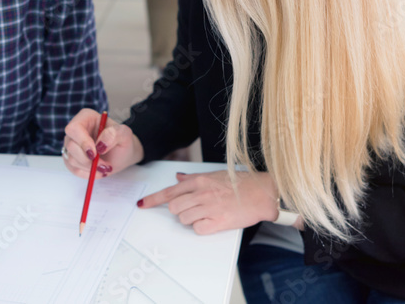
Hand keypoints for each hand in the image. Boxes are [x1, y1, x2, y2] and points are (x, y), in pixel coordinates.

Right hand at [62, 108, 143, 179]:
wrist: (122, 154)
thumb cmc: (122, 141)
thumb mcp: (125, 134)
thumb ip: (114, 134)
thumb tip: (100, 144)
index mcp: (86, 117)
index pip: (74, 128)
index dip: (82, 142)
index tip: (95, 153)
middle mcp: (76, 130)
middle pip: (71, 145)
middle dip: (88, 160)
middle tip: (105, 165)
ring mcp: (71, 145)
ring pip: (71, 159)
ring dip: (89, 168)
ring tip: (105, 167)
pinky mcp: (71, 159)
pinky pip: (73, 169)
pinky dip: (87, 173)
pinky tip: (98, 171)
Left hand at [139, 170, 279, 234]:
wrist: (262, 193)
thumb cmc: (240, 184)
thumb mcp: (215, 175)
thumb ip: (194, 178)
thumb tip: (178, 177)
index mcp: (199, 181)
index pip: (169, 192)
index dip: (153, 200)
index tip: (143, 205)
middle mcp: (201, 193)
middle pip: (174, 208)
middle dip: (179, 211)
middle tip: (193, 209)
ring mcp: (209, 208)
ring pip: (184, 220)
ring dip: (191, 219)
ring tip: (207, 214)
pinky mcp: (217, 222)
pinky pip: (198, 229)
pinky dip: (202, 227)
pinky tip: (212, 221)